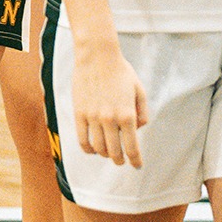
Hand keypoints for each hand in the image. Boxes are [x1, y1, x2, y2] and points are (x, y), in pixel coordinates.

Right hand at [72, 35, 148, 167]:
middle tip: (121, 160)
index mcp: (127, 114)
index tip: (137, 166)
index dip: (135, 161)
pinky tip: (93, 149)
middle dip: (120, 160)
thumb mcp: (139, 90)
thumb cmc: (121, 71)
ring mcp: (93, 117)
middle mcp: (110, 119)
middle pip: (114, 152)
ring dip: (105, 155)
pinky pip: (82, 140)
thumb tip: (138, 129)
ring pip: (98, 148)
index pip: (132, 148)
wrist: (97, 56)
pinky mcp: (79, 114)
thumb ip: (142, 112)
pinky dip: (89, 149)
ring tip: (108, 153)